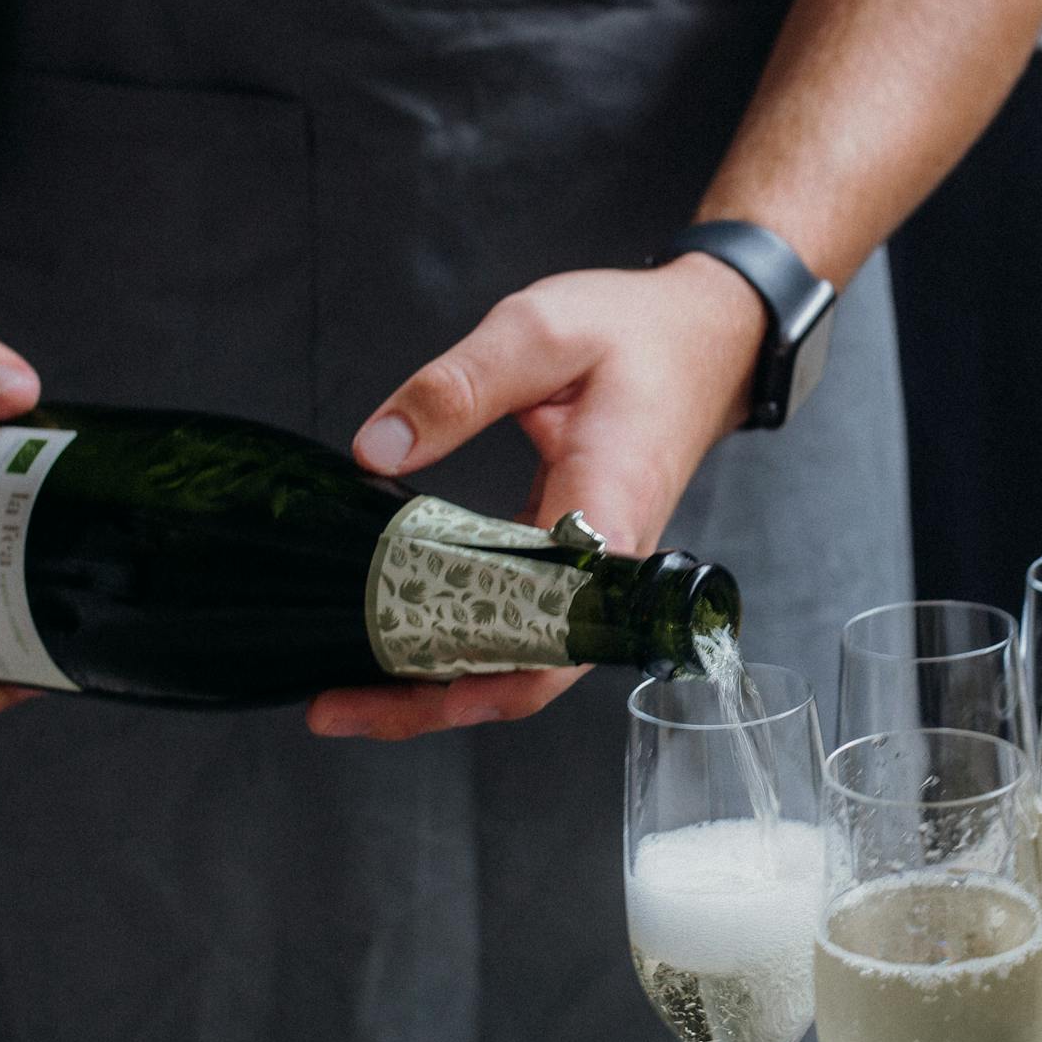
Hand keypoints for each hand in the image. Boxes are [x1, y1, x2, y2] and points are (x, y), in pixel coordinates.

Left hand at [308, 254, 765, 740]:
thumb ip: (457, 386)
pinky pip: (519, 622)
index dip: (480, 677)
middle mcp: (608, 564)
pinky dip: (459, 642)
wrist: (707, 335)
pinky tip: (401, 642)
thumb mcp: (539, 332)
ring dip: (436, 684)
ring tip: (348, 695)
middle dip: (429, 703)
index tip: (399, 683)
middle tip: (333, 710)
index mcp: (607, 512)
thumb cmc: (636, 333)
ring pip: (519, 658)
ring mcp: (593, 572)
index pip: (551, 634)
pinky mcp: (573, 563)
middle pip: (526, 673)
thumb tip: (377, 446)